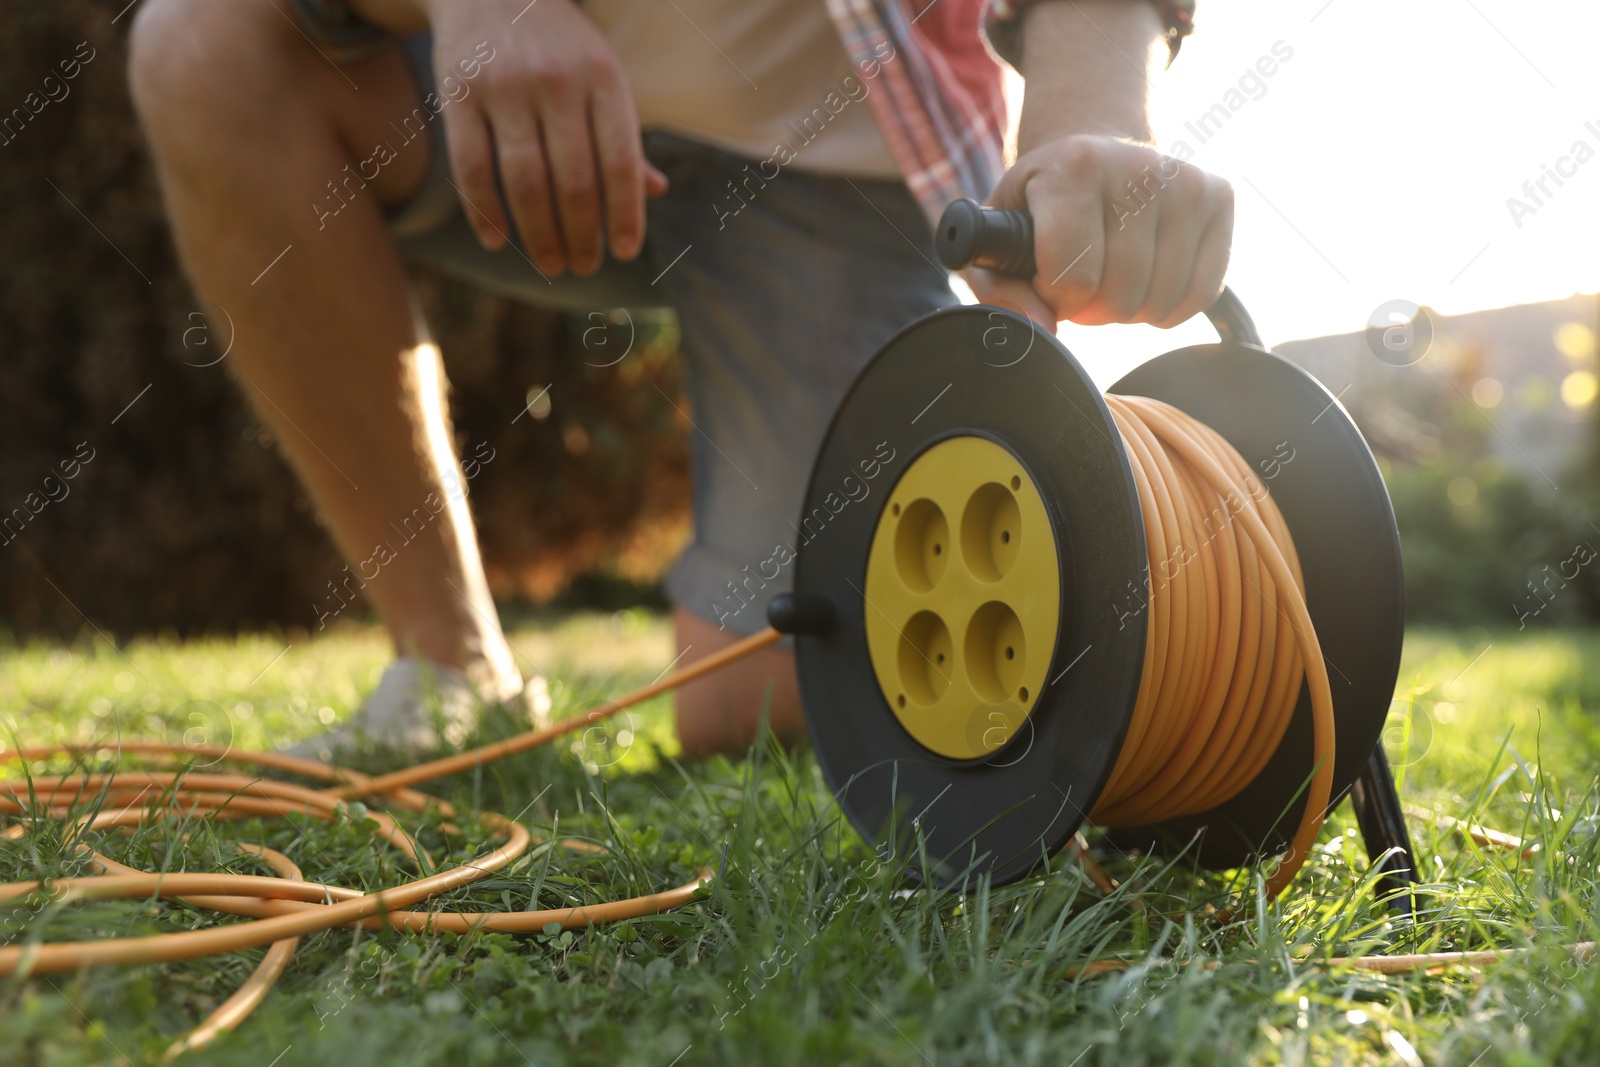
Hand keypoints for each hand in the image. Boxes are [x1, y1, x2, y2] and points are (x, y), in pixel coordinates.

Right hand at [424, 0, 666, 274]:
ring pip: (524, 181)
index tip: (625, 252)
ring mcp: (504, 87)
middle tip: (584, 267)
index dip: (625, 213)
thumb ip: (622, 133)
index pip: (620, 161)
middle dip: (581, 235)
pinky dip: (483, 212)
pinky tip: (496, 241)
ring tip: (551, 263)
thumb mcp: (601, 74)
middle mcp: (555, 81)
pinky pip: (470, 167)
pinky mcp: (457, 93)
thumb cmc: (559, 44)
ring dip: (539, 234)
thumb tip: (653, 191)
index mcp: (602, 77)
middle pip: (573, 181)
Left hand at [966, 134, 1232, 327]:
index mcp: (1073, 168)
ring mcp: (1186, 180)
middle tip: (1081, 282)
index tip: (1047, 281)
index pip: (1073, 278)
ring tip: (1111, 276)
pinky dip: (1170, 308)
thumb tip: (1042, 330)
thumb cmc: (1040, 205)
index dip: (1056, 300)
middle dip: (1093, 308)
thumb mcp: (999, 240)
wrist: (1094, 148)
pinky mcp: (1219, 195)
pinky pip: (1202, 293)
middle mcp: (1137, 165)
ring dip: (1130, 310)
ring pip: (1161, 302)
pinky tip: (1146, 280)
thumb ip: (999, 291)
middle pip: (1120, 296)